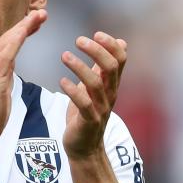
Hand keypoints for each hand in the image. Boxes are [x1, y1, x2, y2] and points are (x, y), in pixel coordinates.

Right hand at [0, 9, 46, 147]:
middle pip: (7, 37)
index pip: (5, 42)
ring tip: (40, 16)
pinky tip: (26, 30)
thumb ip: (4, 72)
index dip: (21, 30)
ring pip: (8, 41)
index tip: (34, 21)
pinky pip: (7, 53)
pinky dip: (17, 39)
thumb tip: (11, 62)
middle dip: (25, 24)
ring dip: (24, 27)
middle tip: (42, 13)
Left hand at [60, 31, 126, 158]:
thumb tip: (120, 42)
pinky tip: (62, 81)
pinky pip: (84, 104)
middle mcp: (110, 95)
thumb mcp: (97, 87)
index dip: (110, 45)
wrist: (84, 148)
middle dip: (97, 51)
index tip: (96, 34)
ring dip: (80, 67)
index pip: (120, 60)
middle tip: (79, 40)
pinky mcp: (89, 121)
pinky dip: (72, 91)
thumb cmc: (87, 115)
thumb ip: (104, 67)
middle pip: (111, 68)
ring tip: (64, 55)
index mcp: (112, 85)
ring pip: (96, 84)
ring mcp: (101, 108)